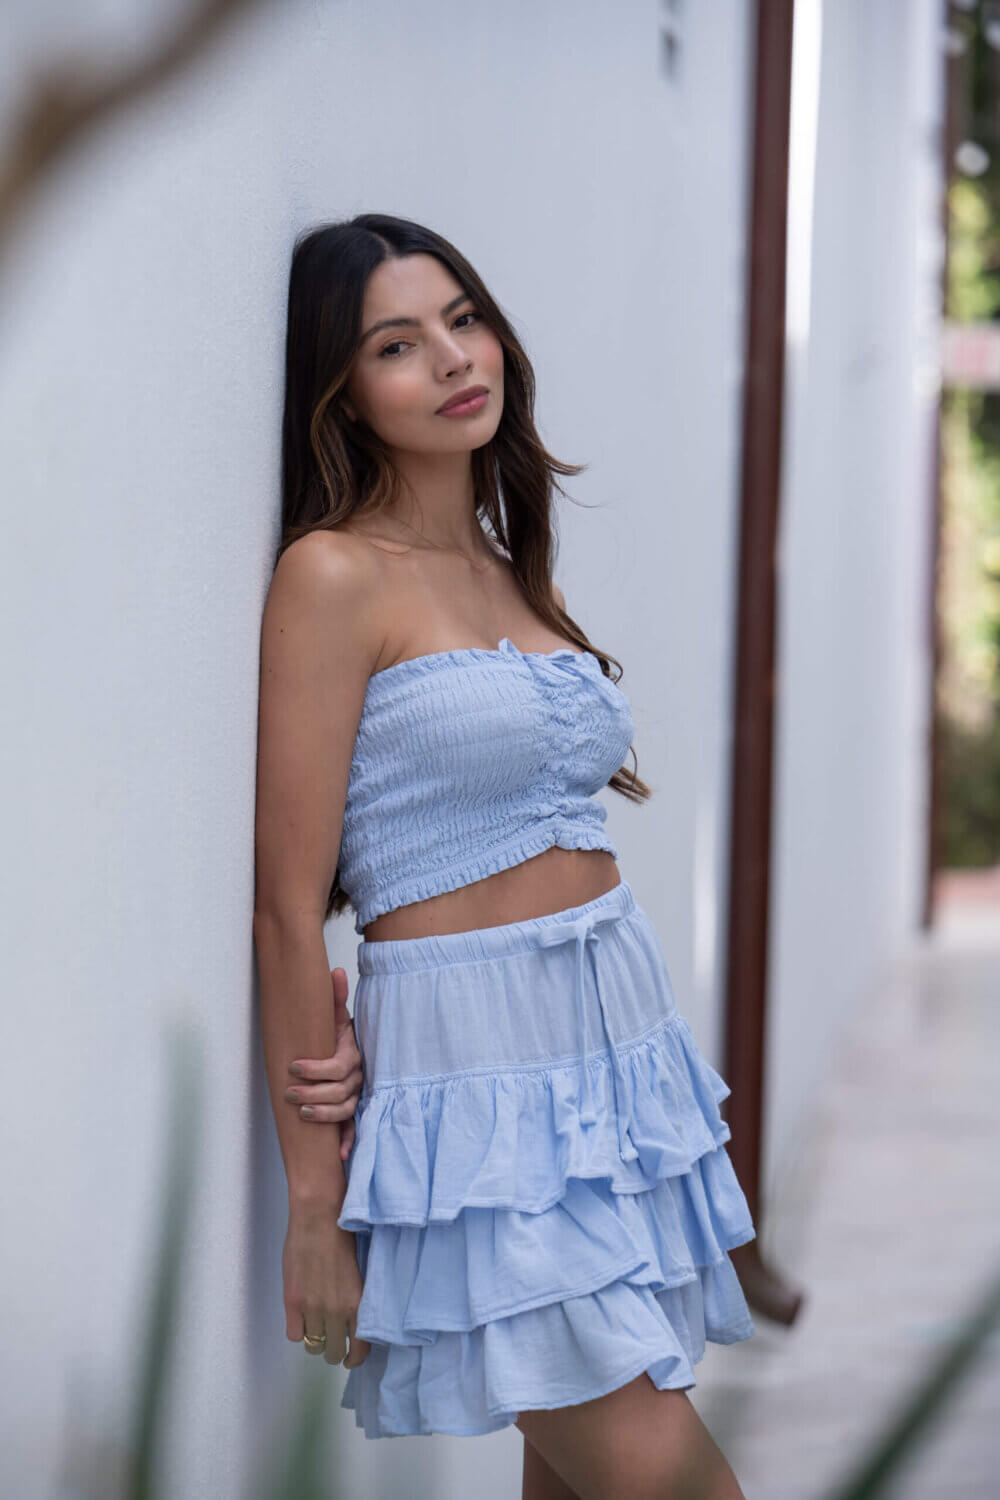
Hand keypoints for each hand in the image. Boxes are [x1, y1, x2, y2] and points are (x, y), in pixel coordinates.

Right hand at [284, 1202, 370, 1367]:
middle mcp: (337, 1311)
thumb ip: (355, 1301)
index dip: (355, 1358)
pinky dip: (298, 1330)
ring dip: (315, 1340)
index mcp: (358, 1304)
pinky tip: (301, 1317)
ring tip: (316, 1327)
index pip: (360, 1350)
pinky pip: (294, 1335)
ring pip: (313, 1346)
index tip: (351, 1357)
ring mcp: (313, 1307)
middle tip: (332, 1341)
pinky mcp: (293, 1301)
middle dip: (334, 1350)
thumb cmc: (342, 1238)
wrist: (320, 1217)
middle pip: (334, 1352)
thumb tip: (355, 1324)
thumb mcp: (359, 1275)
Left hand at [285, 966, 363, 1161]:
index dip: (316, 1069)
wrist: (349, 1052)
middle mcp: (358, 1076)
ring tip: (302, 1113)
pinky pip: (355, 1128)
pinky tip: (340, 1156)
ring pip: (347, 1109)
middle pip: (342, 1091)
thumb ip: (334, 997)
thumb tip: (335, 971)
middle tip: (289, 1093)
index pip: (339, 1066)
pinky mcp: (353, 1111)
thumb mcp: (334, 1017)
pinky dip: (349, 1142)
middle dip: (315, 1093)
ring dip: (325, 1115)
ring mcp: (357, 1095)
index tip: (292, 1067)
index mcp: (352, 1054)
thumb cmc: (335, 1036)